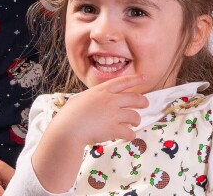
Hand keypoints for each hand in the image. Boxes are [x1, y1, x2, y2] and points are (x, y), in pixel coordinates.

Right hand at [31, 76, 147, 191]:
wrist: (67, 129)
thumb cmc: (70, 115)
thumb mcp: (81, 98)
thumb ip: (93, 97)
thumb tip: (95, 99)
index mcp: (102, 90)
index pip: (123, 81)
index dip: (136, 79)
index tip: (145, 77)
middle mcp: (110, 100)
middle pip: (135, 98)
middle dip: (143, 101)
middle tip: (145, 104)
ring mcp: (113, 114)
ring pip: (135, 116)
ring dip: (137, 120)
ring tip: (134, 124)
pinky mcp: (113, 129)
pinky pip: (130, 132)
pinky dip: (131, 135)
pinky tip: (129, 136)